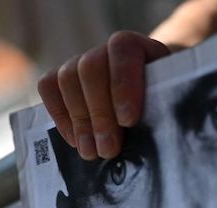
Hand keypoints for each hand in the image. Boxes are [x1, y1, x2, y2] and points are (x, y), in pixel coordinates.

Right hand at [37, 31, 169, 160]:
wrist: (149, 97)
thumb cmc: (160, 102)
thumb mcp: (168, 100)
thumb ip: (161, 107)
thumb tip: (151, 132)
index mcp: (137, 47)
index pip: (122, 51)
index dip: (122, 85)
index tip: (128, 120)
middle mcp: (104, 50)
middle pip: (89, 69)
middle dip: (99, 114)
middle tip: (108, 149)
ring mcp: (80, 63)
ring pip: (67, 79)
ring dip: (79, 120)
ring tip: (91, 152)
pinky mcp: (61, 80)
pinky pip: (48, 87)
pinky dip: (59, 115)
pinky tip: (74, 141)